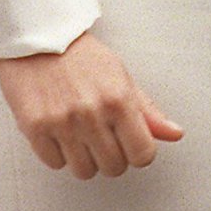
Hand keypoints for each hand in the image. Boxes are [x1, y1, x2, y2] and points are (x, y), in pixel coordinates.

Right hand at [0, 30, 182, 177]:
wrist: (40, 38)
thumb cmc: (82, 57)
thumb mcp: (121, 77)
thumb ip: (148, 111)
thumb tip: (175, 134)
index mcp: (118, 98)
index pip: (142, 154)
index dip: (138, 152)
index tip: (130, 143)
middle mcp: (91, 112)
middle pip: (114, 168)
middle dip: (111, 156)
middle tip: (103, 134)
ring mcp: (62, 122)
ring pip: (84, 172)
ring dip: (84, 157)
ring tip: (80, 132)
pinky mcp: (35, 128)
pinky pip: (55, 164)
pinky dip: (58, 153)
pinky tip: (60, 130)